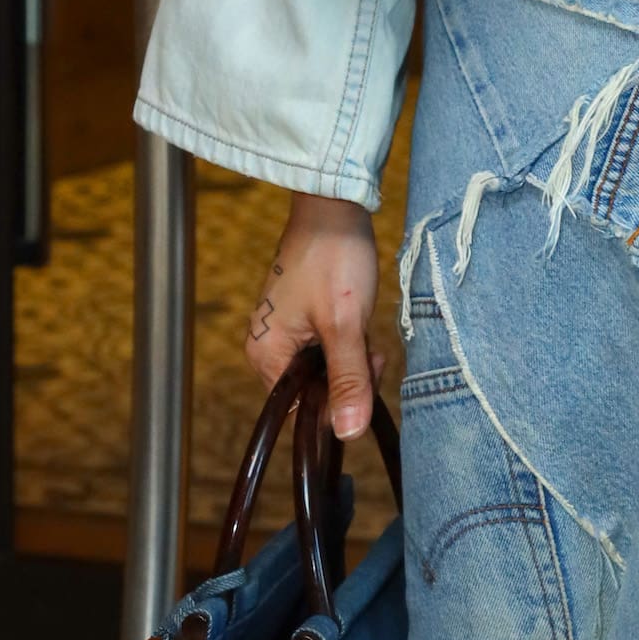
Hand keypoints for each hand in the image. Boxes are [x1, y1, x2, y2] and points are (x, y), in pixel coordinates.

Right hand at [246, 193, 383, 439]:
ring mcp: (288, 331)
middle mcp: (270, 348)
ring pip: (327, 366)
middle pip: (315, 388)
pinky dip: (350, 338)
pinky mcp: (306, 316)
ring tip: (368, 330)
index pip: (302, 409)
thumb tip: (348, 435)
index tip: (365, 376)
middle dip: (350, 374)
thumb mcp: (345, 324)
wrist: (335, 204)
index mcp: (266, 356)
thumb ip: (347, 379)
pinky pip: (330, 344)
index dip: (337, 401)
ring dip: (354, 356)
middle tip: (372, 350)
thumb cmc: (334, 259)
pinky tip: (363, 322)